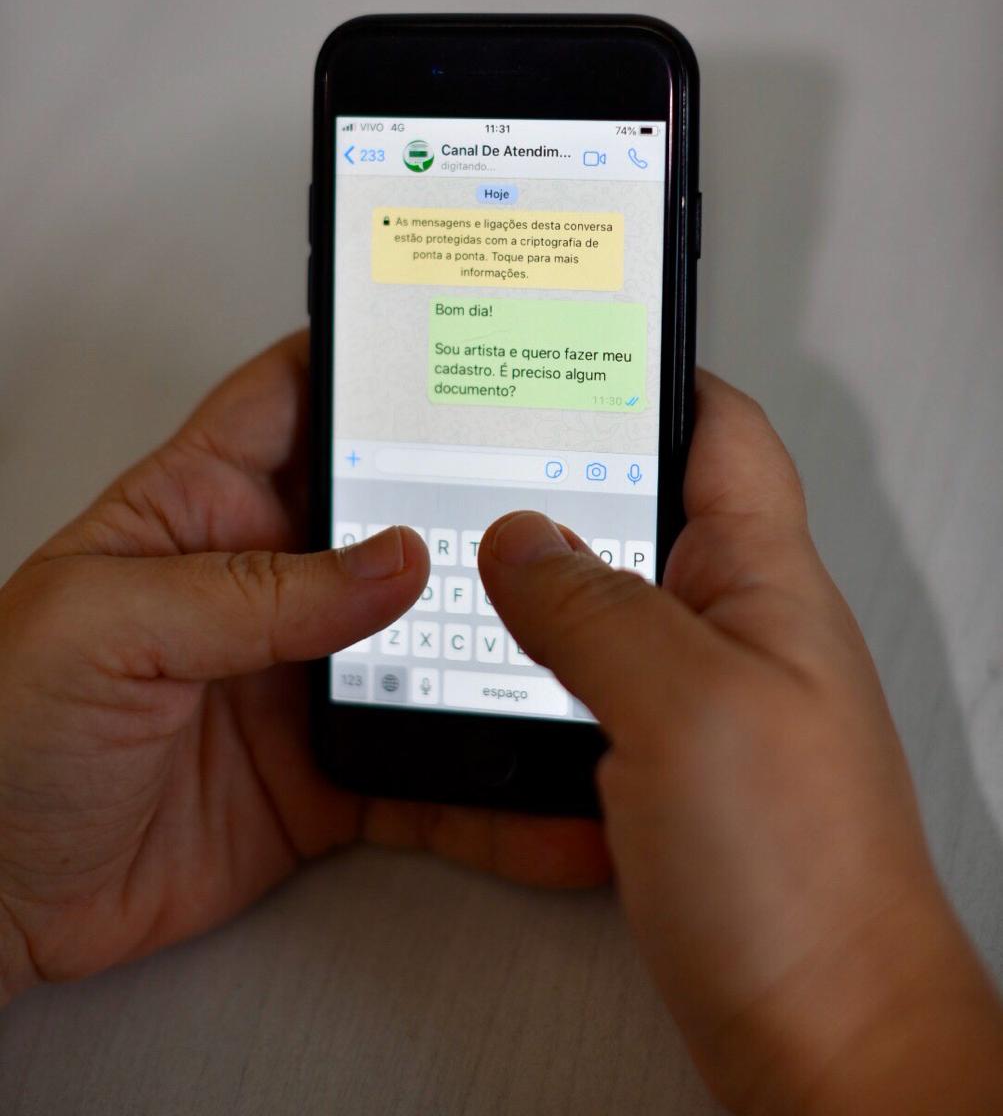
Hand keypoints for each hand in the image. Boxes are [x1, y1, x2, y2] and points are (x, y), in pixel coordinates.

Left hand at [0, 332, 607, 1002]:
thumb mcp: (105, 626)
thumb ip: (250, 592)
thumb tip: (395, 560)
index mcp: (201, 512)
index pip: (294, 400)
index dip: (372, 362)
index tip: (463, 344)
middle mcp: (266, 585)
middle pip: (393, 519)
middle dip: (477, 506)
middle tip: (567, 499)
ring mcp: (305, 678)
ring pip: (432, 645)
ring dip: (504, 649)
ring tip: (586, 645)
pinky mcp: (328, 772)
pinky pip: (426, 770)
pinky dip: (490, 789)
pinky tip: (544, 795)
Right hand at [479, 371, 1002, 1114]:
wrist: (824, 1036)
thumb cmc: (802, 882)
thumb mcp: (684, 706)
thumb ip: (594, 606)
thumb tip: (518, 539)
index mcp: (764, 584)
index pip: (722, 435)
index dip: (656, 374)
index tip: (583, 343)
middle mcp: (736, 630)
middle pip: (652, 509)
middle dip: (570, 473)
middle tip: (490, 448)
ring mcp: (701, 700)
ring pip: (613, 600)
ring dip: (545, 577)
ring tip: (471, 554)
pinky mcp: (666, 768)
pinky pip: (593, 686)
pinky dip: (538, 668)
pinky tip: (495, 675)